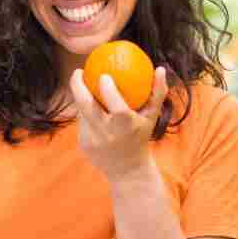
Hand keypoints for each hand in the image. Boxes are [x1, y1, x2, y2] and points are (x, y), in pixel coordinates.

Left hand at [70, 66, 167, 182]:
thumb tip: (160, 68)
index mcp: (126, 127)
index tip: (104, 74)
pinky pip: (82, 123)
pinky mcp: (84, 145)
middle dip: (77, 85)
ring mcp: (93, 141)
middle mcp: (108, 134)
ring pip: (81, 113)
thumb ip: (158, 92)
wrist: (127, 169)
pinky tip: (84, 102)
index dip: (107, 88)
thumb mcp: (152, 116)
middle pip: (86, 106)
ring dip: (80, 98)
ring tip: (81, 83)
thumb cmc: (142, 136)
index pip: (116, 106)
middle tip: (78, 72)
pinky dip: (84, 113)